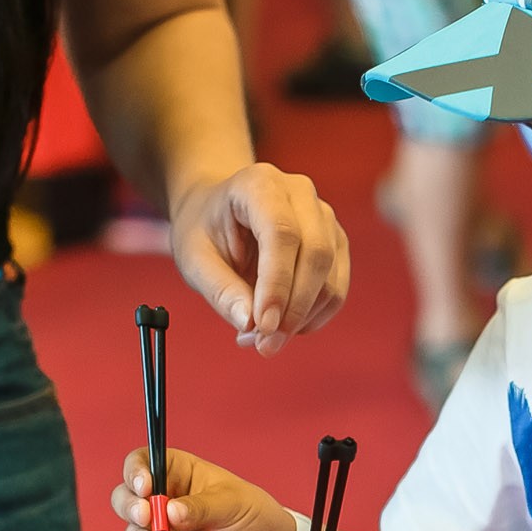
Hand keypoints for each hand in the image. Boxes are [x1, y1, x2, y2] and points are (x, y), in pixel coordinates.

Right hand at [114, 447, 297, 530]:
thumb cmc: (253, 515)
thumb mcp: (231, 503)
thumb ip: (200, 507)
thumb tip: (170, 512)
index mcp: (177, 473)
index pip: (142, 463)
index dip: (136, 472)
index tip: (145, 486)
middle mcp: (163, 500)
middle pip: (126, 497)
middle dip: (129, 506)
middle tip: (145, 516)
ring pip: (132, 530)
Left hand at [170, 164, 349, 356]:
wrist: (220, 211)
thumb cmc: (204, 230)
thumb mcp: (194, 258)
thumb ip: (220, 289)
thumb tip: (250, 324)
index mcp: (260, 184)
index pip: (282, 233)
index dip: (277, 283)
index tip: (263, 325)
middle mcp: (300, 194)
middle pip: (316, 254)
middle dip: (293, 308)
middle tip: (264, 346)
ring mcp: (324, 217)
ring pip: (331, 277)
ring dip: (302, 319)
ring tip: (263, 340)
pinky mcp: (335, 243)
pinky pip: (336, 289)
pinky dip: (312, 317)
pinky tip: (283, 328)